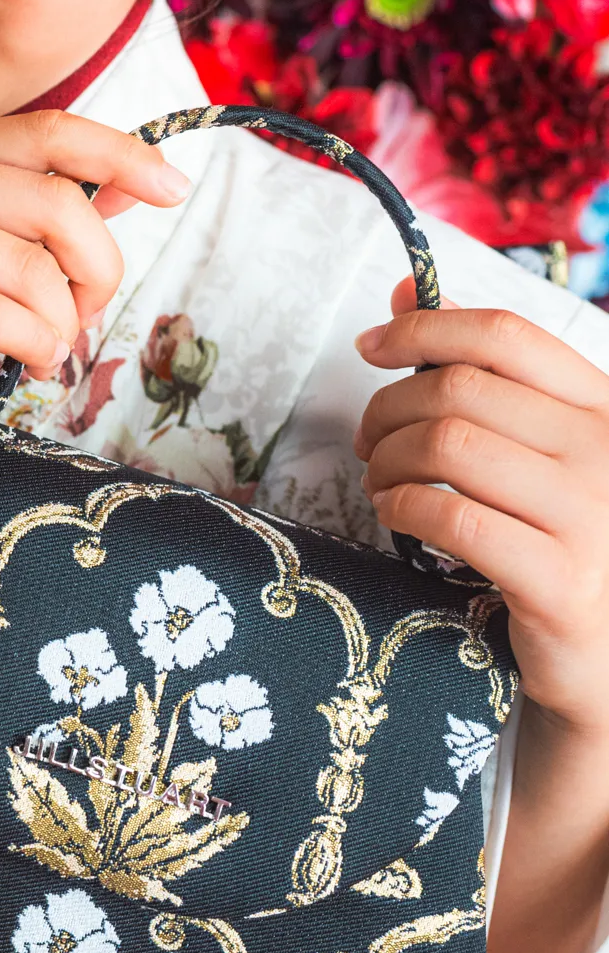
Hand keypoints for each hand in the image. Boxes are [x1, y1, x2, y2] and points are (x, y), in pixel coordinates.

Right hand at [0, 110, 188, 427]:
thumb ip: (48, 206)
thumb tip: (135, 181)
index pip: (53, 132)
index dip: (123, 155)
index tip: (175, 188)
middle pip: (59, 206)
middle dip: (96, 271)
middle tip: (86, 312)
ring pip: (33, 270)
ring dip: (62, 322)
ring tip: (50, 344)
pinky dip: (33, 344)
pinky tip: (31, 357)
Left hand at [354, 277, 608, 736]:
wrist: (607, 659)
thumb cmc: (562, 540)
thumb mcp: (537, 449)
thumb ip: (481, 372)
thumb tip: (406, 293)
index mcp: (602, 408)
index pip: (506, 336)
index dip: (424, 328)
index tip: (370, 346)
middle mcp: (605, 452)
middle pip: (462, 391)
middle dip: (390, 408)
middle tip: (368, 441)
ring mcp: (589, 517)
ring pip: (449, 447)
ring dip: (389, 460)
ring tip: (380, 483)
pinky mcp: (560, 581)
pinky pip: (453, 518)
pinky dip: (404, 506)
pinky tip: (396, 514)